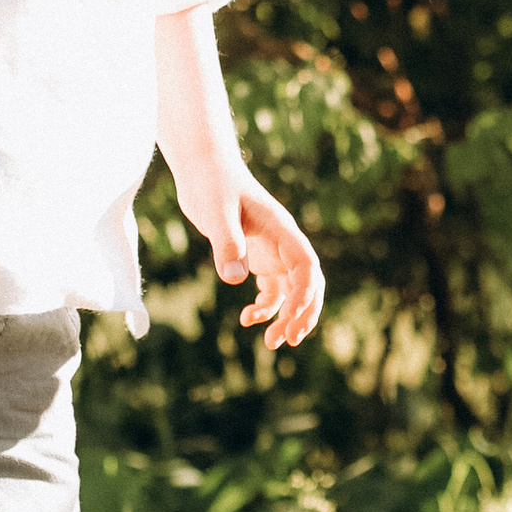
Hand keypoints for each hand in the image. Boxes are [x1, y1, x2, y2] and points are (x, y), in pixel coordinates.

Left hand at [179, 167, 324, 350]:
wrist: (203, 168)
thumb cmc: (212, 183)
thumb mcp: (215, 212)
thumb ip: (227, 243)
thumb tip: (236, 279)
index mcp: (281, 230)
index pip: (306, 266)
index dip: (304, 294)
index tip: (291, 318)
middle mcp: (282, 243)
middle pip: (307, 284)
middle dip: (303, 314)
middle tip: (288, 340)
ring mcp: (271, 251)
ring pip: (290, 291)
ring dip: (285, 317)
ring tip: (271, 343)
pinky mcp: (255, 257)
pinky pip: (270, 289)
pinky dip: (264, 308)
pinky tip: (247, 318)